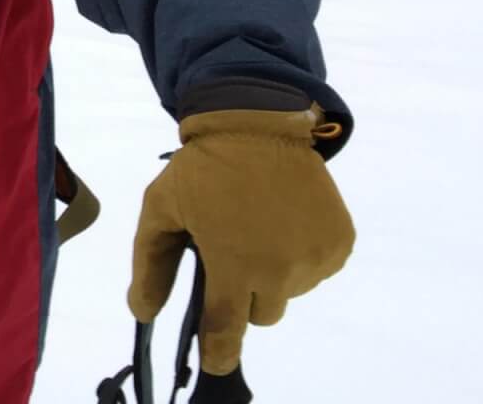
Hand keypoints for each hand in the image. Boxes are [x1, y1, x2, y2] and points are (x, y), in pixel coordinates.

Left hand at [129, 105, 353, 375]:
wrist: (259, 123)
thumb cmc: (202, 168)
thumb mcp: (161, 208)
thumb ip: (149, 264)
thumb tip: (143, 312)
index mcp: (234, 264)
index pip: (226, 331)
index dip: (217, 352)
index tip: (213, 360)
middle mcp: (280, 270)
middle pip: (260, 313)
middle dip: (242, 292)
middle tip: (230, 249)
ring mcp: (315, 257)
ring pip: (288, 291)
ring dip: (272, 273)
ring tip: (256, 227)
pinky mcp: (340, 243)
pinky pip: (315, 270)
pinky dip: (300, 256)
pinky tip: (283, 222)